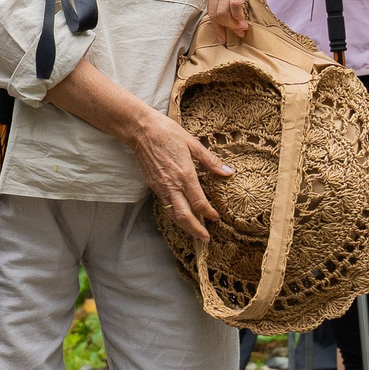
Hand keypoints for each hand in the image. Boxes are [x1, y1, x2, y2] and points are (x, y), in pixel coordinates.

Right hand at [124, 106, 227, 240]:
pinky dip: (174, 215)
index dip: (208, 213)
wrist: (140, 130)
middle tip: (206, 239)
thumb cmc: (167, 132)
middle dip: (195, 230)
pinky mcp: (152, 185)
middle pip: (184, 216)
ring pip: (172, 214)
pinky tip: (181, 215)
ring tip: (195, 233)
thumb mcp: (192, 143)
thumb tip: (228, 172)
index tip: (216, 218)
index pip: (198, 202)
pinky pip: (165, 205)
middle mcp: (172, 185)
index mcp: (184, 175)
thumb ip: (210, 160)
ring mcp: (160, 187)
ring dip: (184, 226)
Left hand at [203, 0, 298, 39]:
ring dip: (232, 25)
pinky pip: (234, 6)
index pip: (209, 7)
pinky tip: (245, 22)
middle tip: (237, 34)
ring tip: (242, 29)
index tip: (223, 36)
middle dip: (224, 28)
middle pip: (213, 12)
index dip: (216, 24)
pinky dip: (238, 18)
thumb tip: (228, 11)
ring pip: (222, 12)